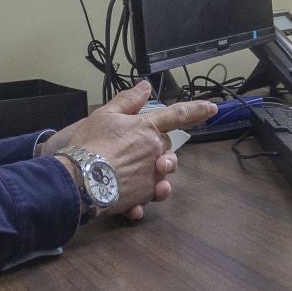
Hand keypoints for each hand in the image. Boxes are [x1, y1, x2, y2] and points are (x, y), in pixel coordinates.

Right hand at [46, 83, 216, 220]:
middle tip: (134, 151)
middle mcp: (155, 152)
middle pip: (167, 149)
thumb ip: (129, 100)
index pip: (178, 115)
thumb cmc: (90, 143)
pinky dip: (142, 200)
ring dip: (156, 174)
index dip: (196, 110)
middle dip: (158, 150)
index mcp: (148, 128)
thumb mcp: (106, 114)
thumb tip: (145, 86)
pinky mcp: (143, 196)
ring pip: (162, 174)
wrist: (79, 177)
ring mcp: (151, 175)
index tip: (212, 109)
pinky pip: (149, 197)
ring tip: (139, 175)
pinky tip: (133, 204)